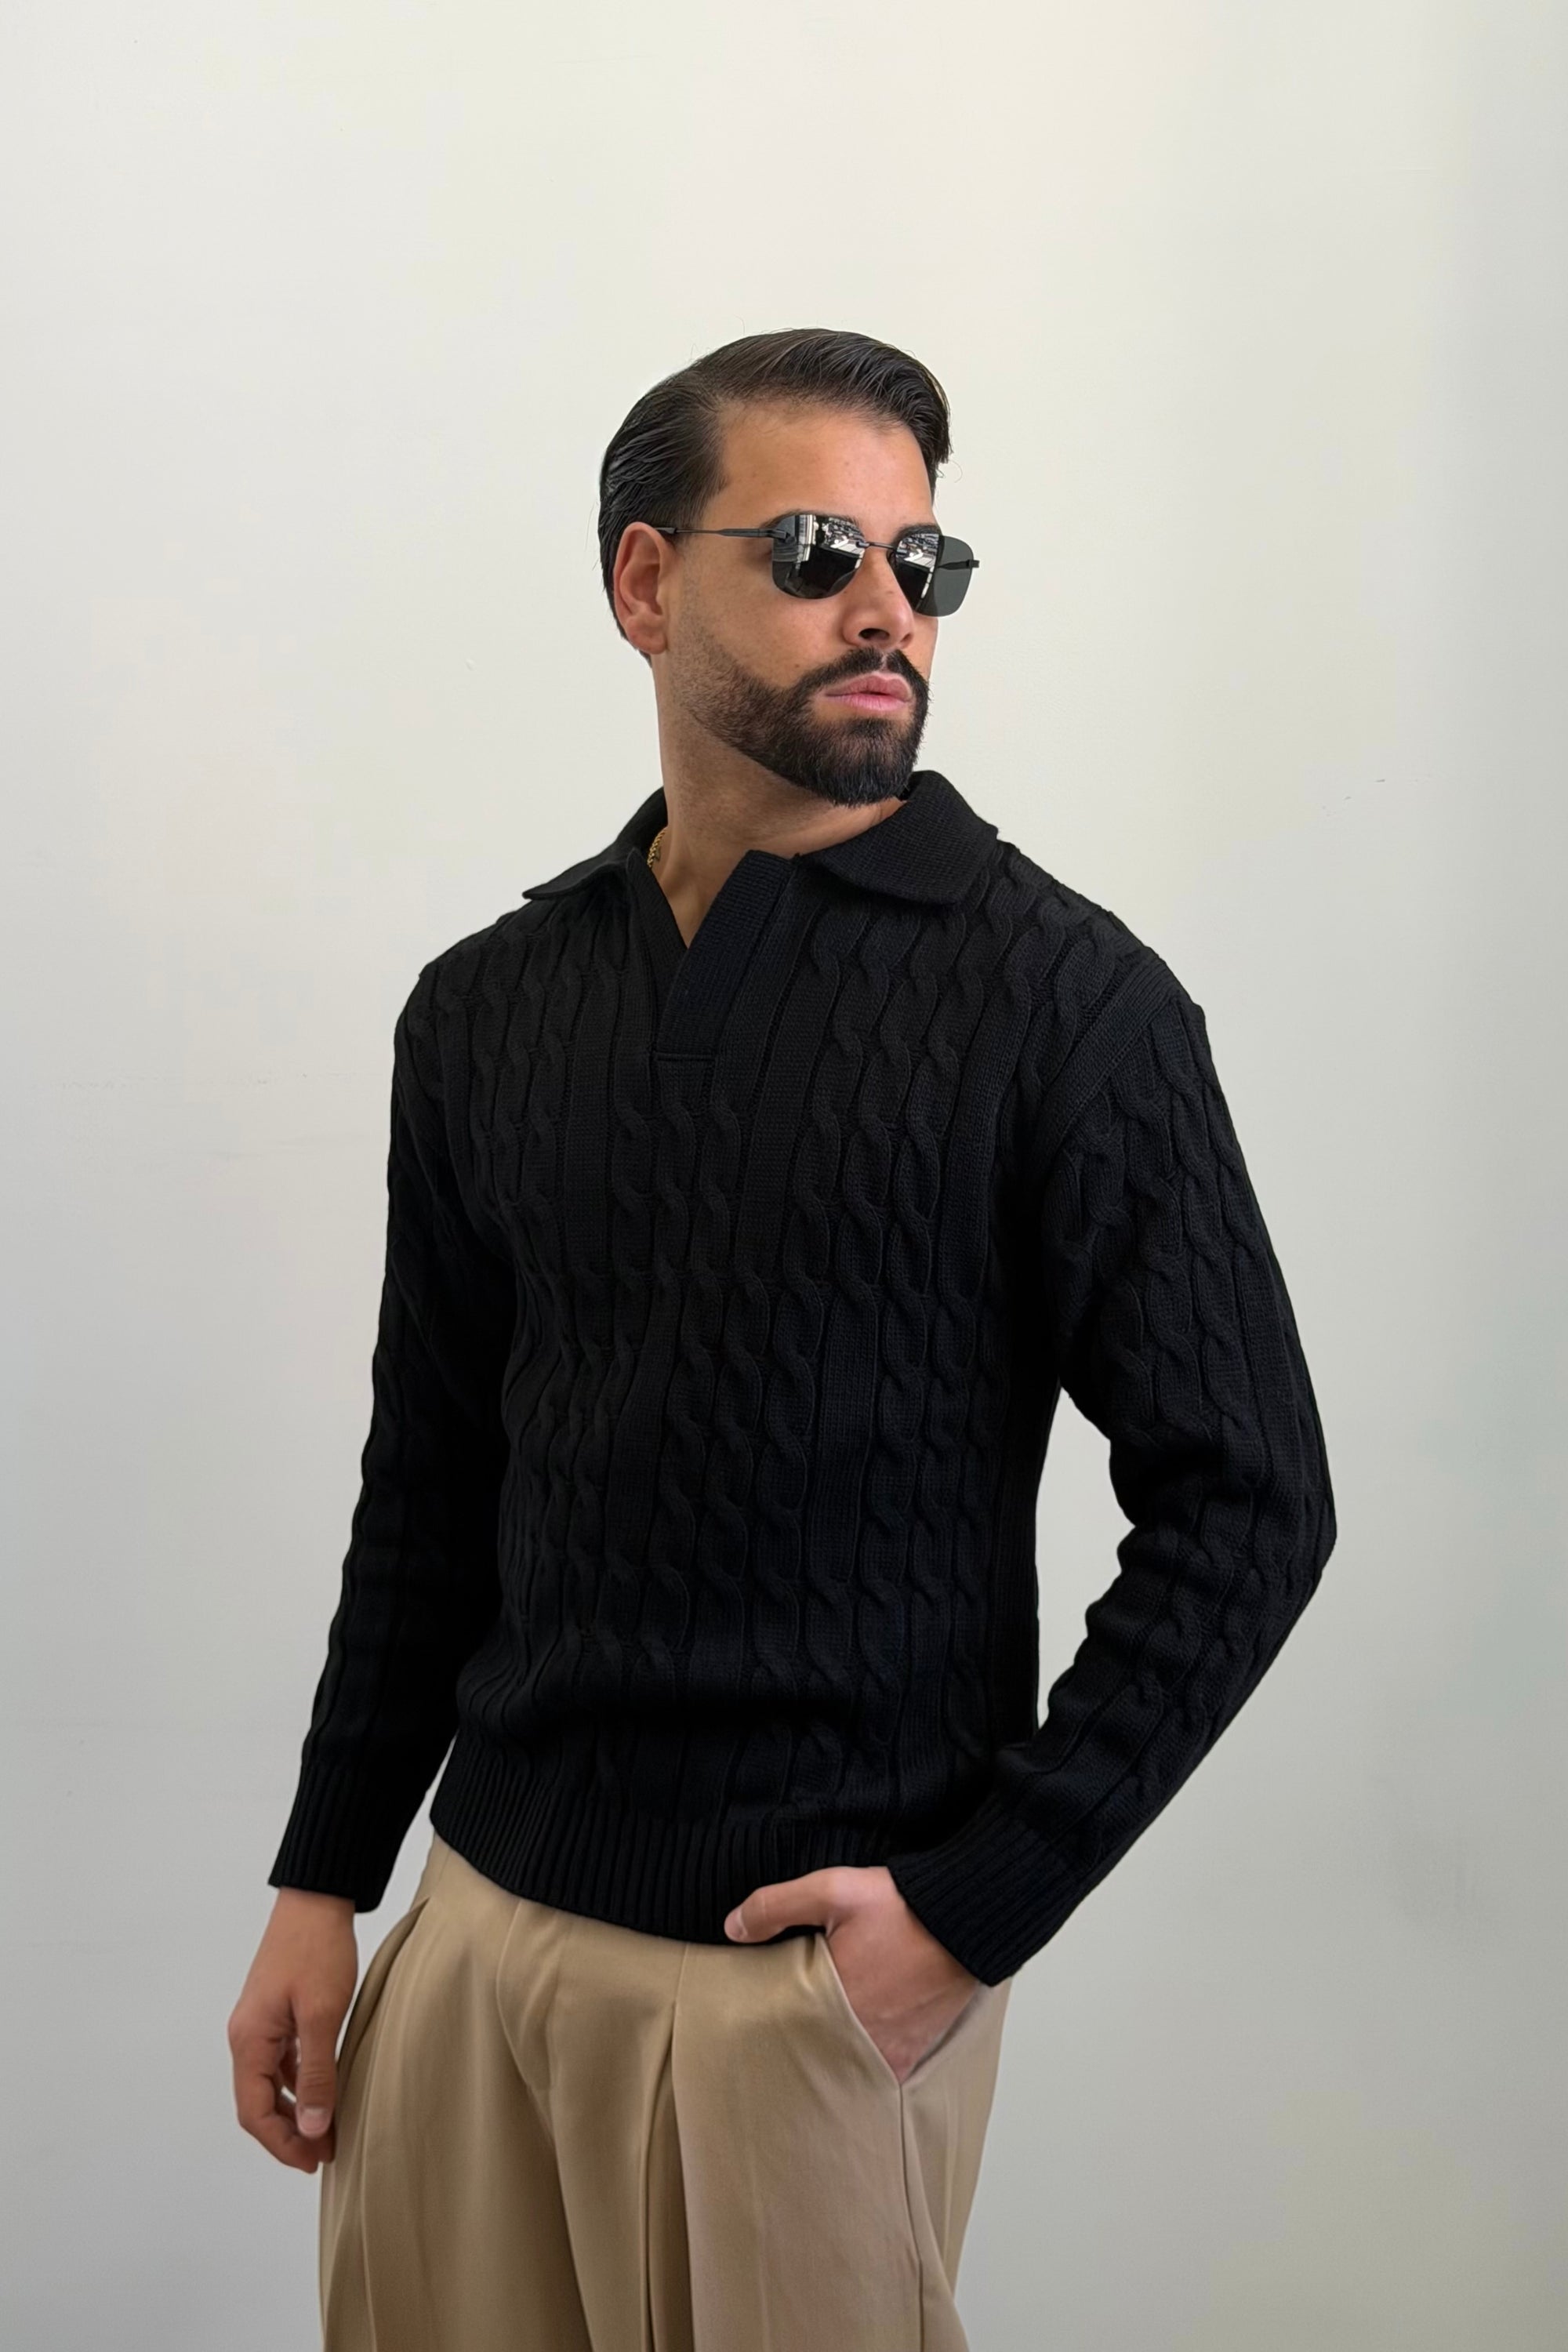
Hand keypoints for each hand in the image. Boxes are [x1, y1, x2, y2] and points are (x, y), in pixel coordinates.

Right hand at [228, 1888, 359, 2171]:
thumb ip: (317, 2074)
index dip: (281, 2144)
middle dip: (287, 2133)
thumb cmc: (317, 1950)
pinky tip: (323, 2090)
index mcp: (248, 2040)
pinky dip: (298, 2082)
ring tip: (327, 2130)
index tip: (312, 2162)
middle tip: (323, 2153)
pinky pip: (281, 2060)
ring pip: (269, 2083)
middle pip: (257, 2102)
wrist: (317, 1898)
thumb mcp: (324, 2016)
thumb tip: (311, 2128)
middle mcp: (246, 2035)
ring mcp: (259, 2022)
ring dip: (294, 2110)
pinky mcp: (276, 2011)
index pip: (254, 2112)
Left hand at [724, 1865, 978, 2084]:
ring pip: (844, 2066)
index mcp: (836, 2003)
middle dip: (795, 2049)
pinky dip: (862, 2062)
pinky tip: (848, 2049)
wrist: (965, 1917)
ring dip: (828, 2057)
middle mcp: (863, 2036)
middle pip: (813, 2055)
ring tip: (810, 2045)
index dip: (766, 2030)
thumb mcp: (834, 1890)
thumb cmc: (903, 1905)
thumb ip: (777, 1906)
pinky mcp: (913, 2050)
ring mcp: (891, 2049)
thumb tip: (732, 1927)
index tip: (750, 2027)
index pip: (785, 2032)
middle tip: (775, 2044)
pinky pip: (879, 2070)